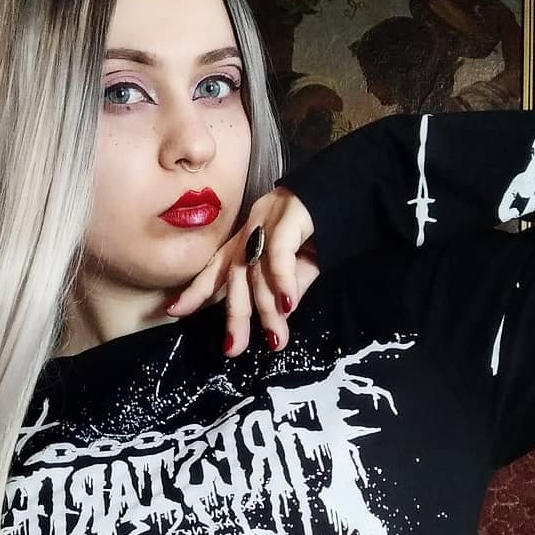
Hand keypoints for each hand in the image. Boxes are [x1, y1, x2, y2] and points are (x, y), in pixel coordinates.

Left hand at [166, 187, 319, 356]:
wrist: (359, 187)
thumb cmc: (331, 227)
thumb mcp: (306, 264)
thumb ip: (289, 287)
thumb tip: (279, 315)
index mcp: (250, 238)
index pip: (218, 266)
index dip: (196, 289)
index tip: (175, 311)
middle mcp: (253, 227)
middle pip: (234, 275)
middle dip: (234, 314)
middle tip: (232, 348)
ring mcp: (270, 217)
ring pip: (257, 270)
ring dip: (266, 308)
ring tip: (275, 339)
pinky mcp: (292, 212)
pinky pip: (279, 251)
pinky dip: (281, 280)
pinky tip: (287, 305)